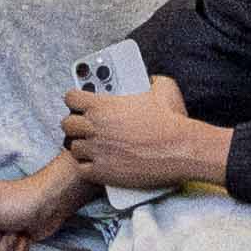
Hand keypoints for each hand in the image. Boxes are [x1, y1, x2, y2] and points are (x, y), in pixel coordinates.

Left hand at [61, 76, 232, 191]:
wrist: (182, 150)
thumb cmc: (172, 120)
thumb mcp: (163, 88)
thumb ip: (151, 80)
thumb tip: (150, 78)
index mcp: (102, 105)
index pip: (71, 98)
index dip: (74, 101)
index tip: (79, 104)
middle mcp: (95, 127)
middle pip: (67, 125)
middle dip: (75, 125)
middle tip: (84, 128)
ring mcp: (98, 150)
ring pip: (73, 148)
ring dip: (81, 147)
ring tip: (90, 146)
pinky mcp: (104, 172)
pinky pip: (82, 169)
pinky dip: (87, 167)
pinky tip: (95, 164)